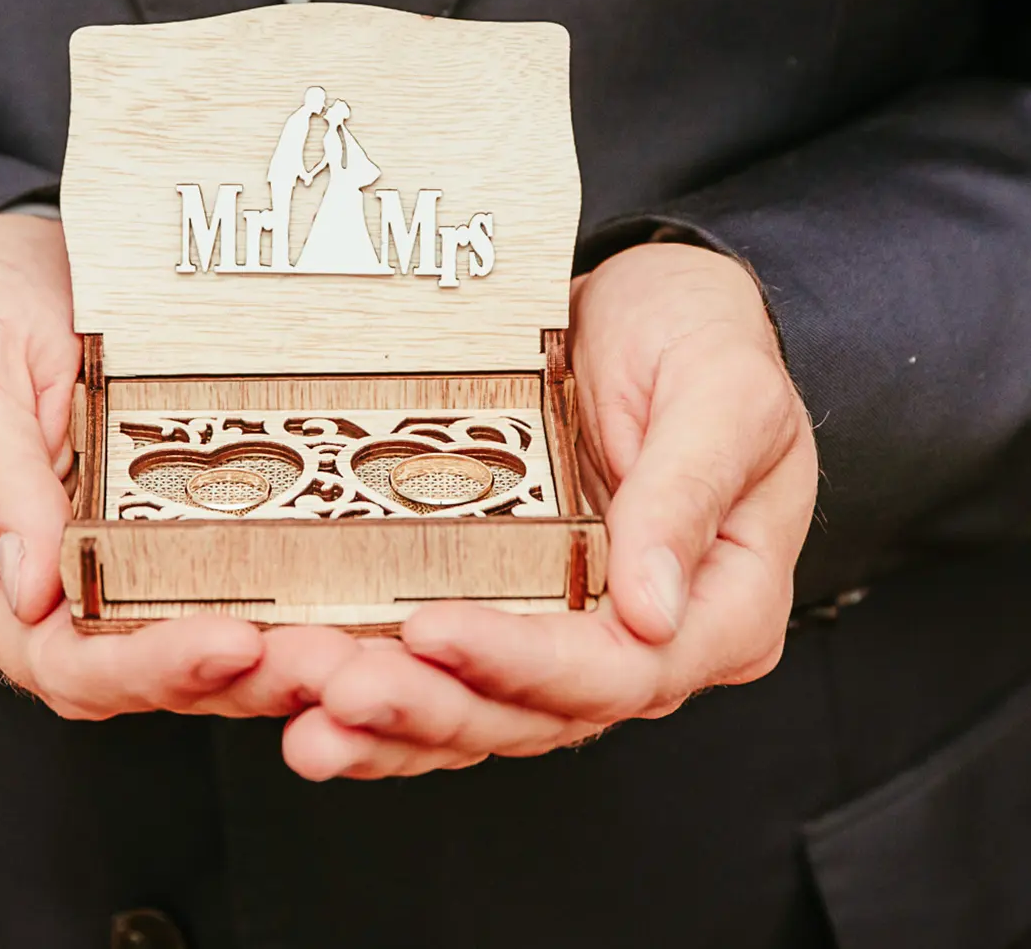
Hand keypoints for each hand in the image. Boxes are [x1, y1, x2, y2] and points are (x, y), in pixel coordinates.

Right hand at [0, 215, 356, 718]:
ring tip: (357, 650)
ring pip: (211, 662)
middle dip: (243, 681)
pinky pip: (245, 602)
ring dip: (286, 666)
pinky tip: (360, 614)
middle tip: (328, 660)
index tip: (232, 641)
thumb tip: (28, 588)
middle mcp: (59, 603)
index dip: (149, 667)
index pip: (67, 662)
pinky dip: (298, 617)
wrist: (38, 260)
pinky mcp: (186, 550)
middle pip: (152, 680)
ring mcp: (127, 580)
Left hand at [281, 242, 818, 778]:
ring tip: (306, 714)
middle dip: (431, 706)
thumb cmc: (702, 339)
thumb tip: (654, 611)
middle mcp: (649, 643)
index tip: (433, 630)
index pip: (624, 669)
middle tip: (338, 687)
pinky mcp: (514, 619)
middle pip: (538, 712)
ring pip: (482, 715)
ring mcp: (576, 637)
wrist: (649, 305)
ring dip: (390, 725)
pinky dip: (382, 704)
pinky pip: (448, 684)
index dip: (525, 663)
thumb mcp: (723, 391)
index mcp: (723, 606)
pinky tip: (306, 703)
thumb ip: (688, 492)